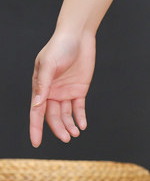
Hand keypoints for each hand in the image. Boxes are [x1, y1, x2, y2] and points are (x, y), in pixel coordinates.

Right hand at [29, 31, 95, 146]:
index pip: (36, 112)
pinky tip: (83, 125)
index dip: (35, 128)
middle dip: (58, 129)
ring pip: (66, 114)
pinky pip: (78, 108)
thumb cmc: (59, 48)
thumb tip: (37, 104)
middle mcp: (52, 92)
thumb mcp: (48, 65)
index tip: (36, 143)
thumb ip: (43, 84)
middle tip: (67, 138)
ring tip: (75, 133)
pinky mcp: (79, 90)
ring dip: (70, 125)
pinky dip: (80, 117)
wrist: (77, 37)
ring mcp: (65, 92)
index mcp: (40, 87)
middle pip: (53, 116)